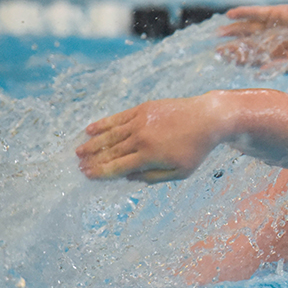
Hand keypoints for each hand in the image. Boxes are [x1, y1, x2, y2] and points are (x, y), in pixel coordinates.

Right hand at [76, 97, 221, 183]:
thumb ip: (153, 178)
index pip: (118, 167)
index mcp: (149, 156)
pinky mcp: (142, 109)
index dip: (101, 172)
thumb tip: (129, 178)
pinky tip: (90, 130)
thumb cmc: (196, 149)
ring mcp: (140, 121)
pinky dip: (103, 124)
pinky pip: (118, 118)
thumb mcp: (180, 172)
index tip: (88, 176)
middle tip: (79, 166)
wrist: (207, 118)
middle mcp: (141, 138)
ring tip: (79, 151)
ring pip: (110, 134)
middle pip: (110, 151)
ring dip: (93, 143)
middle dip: (93, 160)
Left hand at [217, 5, 287, 73]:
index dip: (238, 59)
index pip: (252, 57)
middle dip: (233, 47)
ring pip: (249, 28)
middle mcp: (271, 40)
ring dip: (234, 30)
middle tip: (217, 50)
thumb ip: (277, 66)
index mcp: (275, 54)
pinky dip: (244, 13)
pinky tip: (230, 14)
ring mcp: (273, 25)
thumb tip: (259, 73)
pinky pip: (256, 13)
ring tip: (219, 32)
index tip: (224, 61)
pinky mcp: (276, 13)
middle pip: (247, 43)